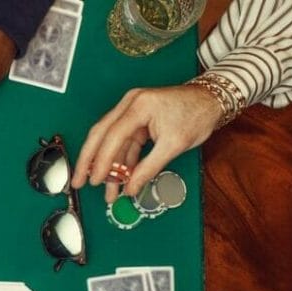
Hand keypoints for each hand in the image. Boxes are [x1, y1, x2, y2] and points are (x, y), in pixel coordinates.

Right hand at [71, 85, 221, 201]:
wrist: (212, 100)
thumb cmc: (197, 114)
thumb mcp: (174, 144)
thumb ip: (149, 167)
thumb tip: (131, 187)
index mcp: (139, 105)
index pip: (113, 135)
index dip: (102, 160)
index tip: (95, 179)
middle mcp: (130, 105)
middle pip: (100, 135)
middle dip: (89, 161)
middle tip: (79, 182)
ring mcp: (131, 112)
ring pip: (110, 142)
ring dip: (108, 167)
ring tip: (107, 190)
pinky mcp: (136, 121)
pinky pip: (123, 143)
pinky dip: (120, 162)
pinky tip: (118, 179)